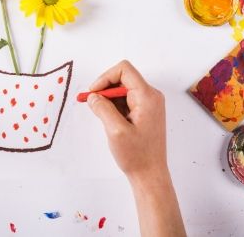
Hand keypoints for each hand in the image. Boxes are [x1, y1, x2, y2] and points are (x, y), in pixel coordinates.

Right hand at [87, 60, 166, 182]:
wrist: (150, 174)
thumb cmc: (137, 155)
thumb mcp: (115, 131)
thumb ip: (102, 109)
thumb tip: (93, 96)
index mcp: (147, 96)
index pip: (124, 70)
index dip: (105, 77)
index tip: (93, 93)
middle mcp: (151, 96)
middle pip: (123, 78)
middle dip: (105, 89)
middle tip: (92, 105)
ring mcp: (149, 104)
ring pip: (122, 89)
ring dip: (109, 99)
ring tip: (104, 118)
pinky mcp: (145, 112)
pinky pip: (126, 100)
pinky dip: (114, 106)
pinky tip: (110, 121)